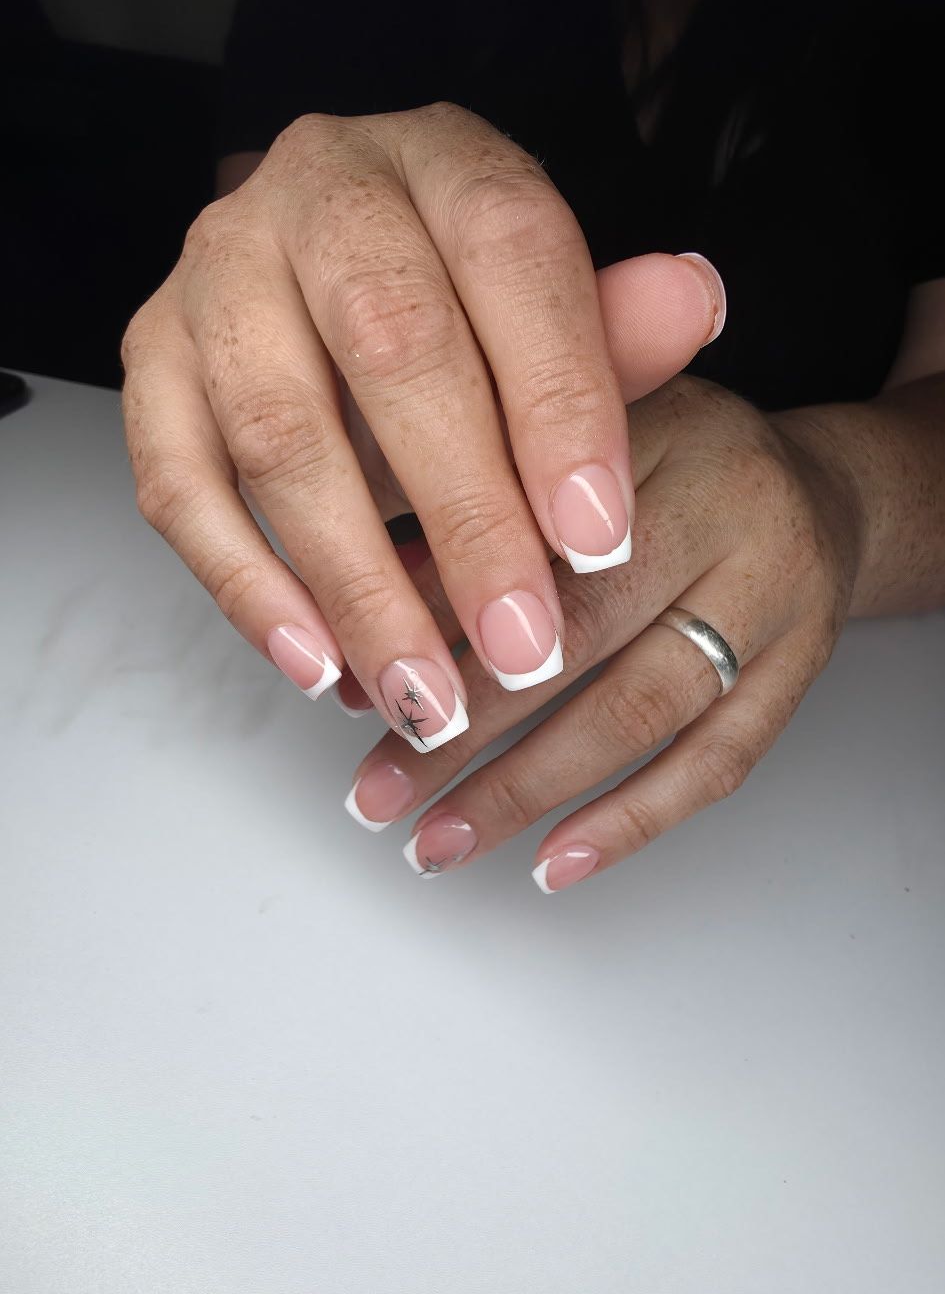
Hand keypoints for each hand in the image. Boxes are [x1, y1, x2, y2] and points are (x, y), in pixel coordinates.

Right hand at [122, 104, 721, 746]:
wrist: (338, 269)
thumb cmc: (465, 306)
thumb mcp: (556, 311)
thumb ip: (615, 330)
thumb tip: (693, 302)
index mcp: (443, 157)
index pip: (512, 257)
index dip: (562, 405)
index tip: (603, 542)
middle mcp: (316, 186)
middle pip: (391, 348)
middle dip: (466, 517)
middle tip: (523, 645)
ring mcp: (216, 268)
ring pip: (279, 430)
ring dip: (357, 581)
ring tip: (427, 695)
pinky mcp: (150, 352)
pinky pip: (177, 483)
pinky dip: (248, 586)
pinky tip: (319, 664)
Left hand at [344, 376, 863, 885]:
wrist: (822, 490)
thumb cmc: (671, 462)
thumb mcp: (570, 431)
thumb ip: (472, 487)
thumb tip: (349, 589)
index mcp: (662, 434)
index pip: (532, 535)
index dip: (435, 615)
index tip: (357, 680)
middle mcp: (733, 511)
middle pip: (584, 631)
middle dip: (464, 723)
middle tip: (377, 788)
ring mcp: (775, 601)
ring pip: (641, 712)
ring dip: (527, 791)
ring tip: (438, 838)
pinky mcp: (799, 676)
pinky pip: (715, 765)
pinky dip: (628, 824)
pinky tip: (551, 862)